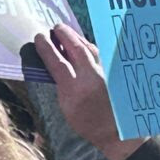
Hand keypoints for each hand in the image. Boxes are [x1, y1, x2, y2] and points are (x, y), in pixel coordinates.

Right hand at [33, 23, 137, 159]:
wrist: (119, 132)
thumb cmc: (89, 123)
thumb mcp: (67, 107)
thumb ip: (61, 85)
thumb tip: (55, 65)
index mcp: (75, 90)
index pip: (57, 62)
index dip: (47, 48)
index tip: (39, 37)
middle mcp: (93, 77)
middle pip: (77, 49)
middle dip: (65, 35)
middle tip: (55, 27)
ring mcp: (108, 73)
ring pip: (91, 48)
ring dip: (78, 38)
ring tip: (67, 32)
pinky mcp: (118, 72)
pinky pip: (101, 55)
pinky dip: (90, 47)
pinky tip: (84, 44)